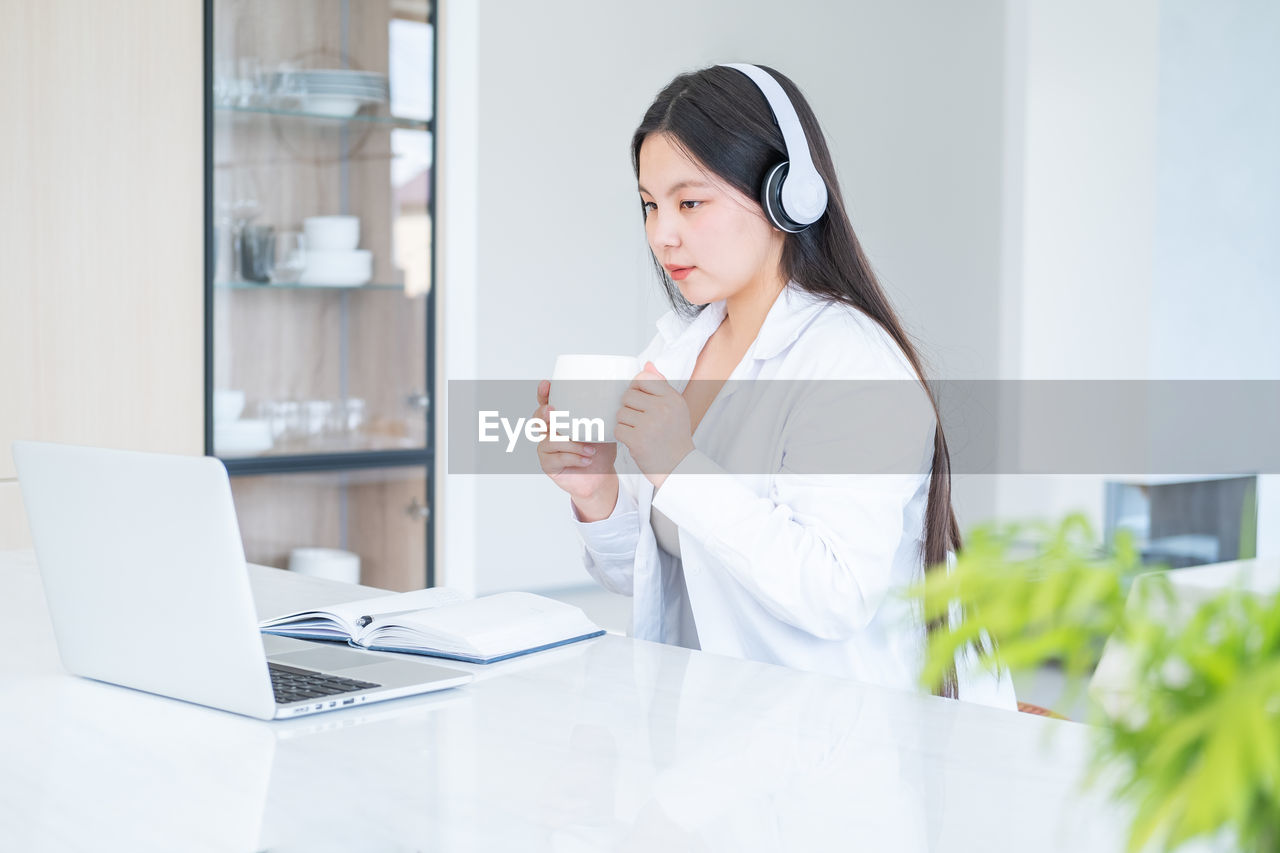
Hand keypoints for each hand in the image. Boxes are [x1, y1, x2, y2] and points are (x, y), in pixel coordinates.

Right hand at [534, 380, 618, 517]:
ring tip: (591, 450)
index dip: (543, 394)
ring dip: (573, 444)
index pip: (546, 403)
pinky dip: (574, 458)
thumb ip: (602, 415)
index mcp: (561, 419)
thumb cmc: (600, 449)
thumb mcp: (603, 429)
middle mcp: (549, 432)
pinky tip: (587, 459)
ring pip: (551, 440)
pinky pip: (557, 458)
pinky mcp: (548, 464)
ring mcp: (546, 448)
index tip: (546, 385)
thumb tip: (612, 397)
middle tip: (553, 411)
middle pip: (539, 419)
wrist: (601, 475)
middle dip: (544, 413)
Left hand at [615, 362, 694, 489]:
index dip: (636, 387)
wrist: (678, 467)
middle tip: (640, 420)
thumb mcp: (676, 407)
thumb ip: (661, 385)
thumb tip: (647, 364)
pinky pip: (618, 429)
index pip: (643, 378)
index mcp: (672, 398)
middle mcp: (663, 409)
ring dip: (625, 422)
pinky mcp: (638, 440)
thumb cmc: (675, 436)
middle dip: (629, 407)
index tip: (640, 399)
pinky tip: (634, 441)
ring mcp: (650, 424)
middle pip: (628, 395)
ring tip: (639, 431)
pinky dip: (623, 435)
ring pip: (621, 412)